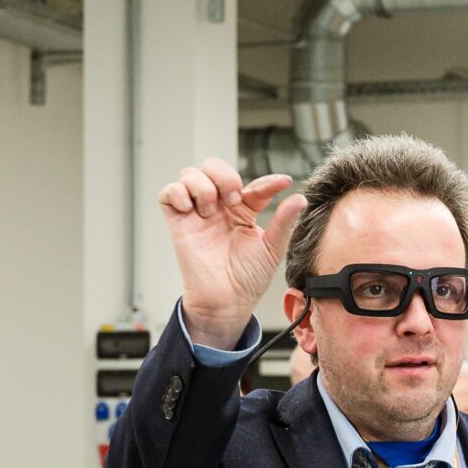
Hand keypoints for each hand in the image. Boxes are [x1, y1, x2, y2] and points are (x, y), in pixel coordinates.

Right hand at [159, 159, 298, 348]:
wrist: (226, 301)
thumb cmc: (247, 279)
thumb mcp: (271, 248)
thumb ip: (283, 222)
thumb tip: (299, 198)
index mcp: (243, 211)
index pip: (252, 184)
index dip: (267, 181)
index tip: (283, 183)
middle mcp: (219, 208)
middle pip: (213, 167)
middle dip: (224, 175)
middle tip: (233, 198)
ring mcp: (197, 213)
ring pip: (190, 174)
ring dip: (201, 184)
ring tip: (210, 209)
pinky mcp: (178, 223)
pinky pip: (168, 194)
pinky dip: (176, 192)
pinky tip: (190, 209)